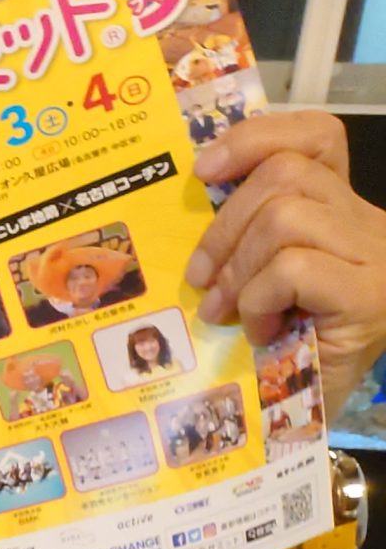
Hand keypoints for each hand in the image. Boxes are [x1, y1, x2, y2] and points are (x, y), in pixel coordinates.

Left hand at [190, 110, 385, 413]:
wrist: (323, 410)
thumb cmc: (286, 351)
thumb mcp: (258, 283)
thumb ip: (241, 240)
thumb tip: (182, 206)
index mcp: (339, 210)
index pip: (316, 137)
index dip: (256, 138)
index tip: (203, 170)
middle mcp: (366, 222)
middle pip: (285, 174)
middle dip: (224, 226)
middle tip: (202, 280)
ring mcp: (372, 256)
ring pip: (286, 216)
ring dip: (239, 267)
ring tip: (229, 310)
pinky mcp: (367, 294)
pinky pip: (294, 266)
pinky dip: (261, 298)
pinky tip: (262, 330)